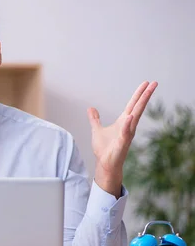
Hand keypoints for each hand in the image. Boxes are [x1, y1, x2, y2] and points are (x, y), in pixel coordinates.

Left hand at [88, 80, 157, 197]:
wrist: (104, 163)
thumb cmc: (104, 148)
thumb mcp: (97, 130)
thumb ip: (95, 119)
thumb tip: (91, 108)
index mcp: (122, 121)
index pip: (132, 105)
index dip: (138, 94)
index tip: (146, 83)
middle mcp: (128, 126)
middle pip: (138, 107)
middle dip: (145, 95)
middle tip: (154, 83)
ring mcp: (127, 134)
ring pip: (135, 117)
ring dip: (140, 105)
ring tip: (146, 92)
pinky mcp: (122, 143)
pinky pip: (126, 132)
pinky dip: (127, 125)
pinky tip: (130, 116)